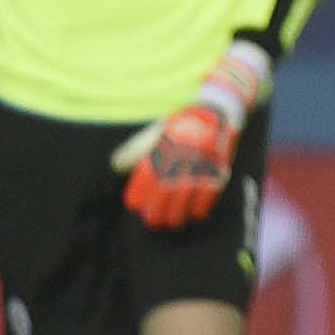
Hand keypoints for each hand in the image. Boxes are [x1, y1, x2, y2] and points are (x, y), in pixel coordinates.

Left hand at [111, 41, 269, 228]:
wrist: (217, 112)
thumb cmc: (182, 124)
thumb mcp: (157, 131)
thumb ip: (138, 149)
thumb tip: (116, 165)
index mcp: (163, 147)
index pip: (145, 177)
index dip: (138, 193)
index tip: (134, 205)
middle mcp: (180, 157)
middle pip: (164, 192)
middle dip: (156, 210)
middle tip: (152, 221)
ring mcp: (199, 165)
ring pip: (185, 197)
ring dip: (177, 214)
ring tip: (171, 223)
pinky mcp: (217, 169)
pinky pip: (209, 194)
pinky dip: (201, 208)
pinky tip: (195, 215)